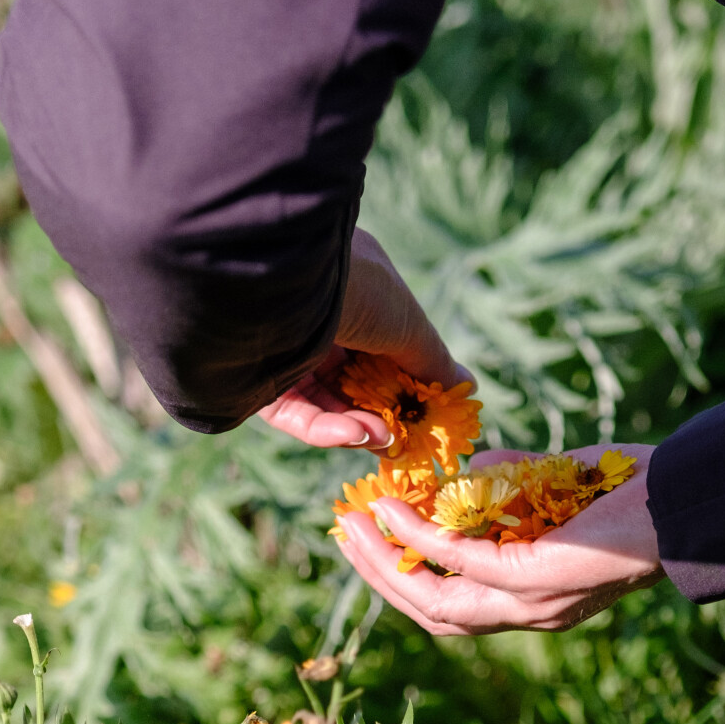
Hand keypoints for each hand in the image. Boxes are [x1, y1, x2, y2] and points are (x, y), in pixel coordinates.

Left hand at [257, 229, 462, 449]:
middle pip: (353, 379)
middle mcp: (314, 315)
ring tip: (384, 439)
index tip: (425, 407)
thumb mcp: (407, 323)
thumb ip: (433, 360)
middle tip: (405, 436)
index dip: (404, 378)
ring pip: (326, 401)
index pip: (380, 342)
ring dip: (358, 424)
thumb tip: (466, 386)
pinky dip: (326, 428)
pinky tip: (355, 435)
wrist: (283, 284)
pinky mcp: (258, 378)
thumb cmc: (357, 289)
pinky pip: (295, 411)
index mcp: (350, 287)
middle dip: (382, 411)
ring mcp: (285, 346)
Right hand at [335, 444, 666, 634]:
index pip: (458, 606)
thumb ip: (514, 488)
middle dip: (383, 576)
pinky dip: (420, 537)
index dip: (408, 580)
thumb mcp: (561, 490)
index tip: (372, 541)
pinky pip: (459, 562)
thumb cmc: (638, 492)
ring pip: (436, 600)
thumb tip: (467, 473)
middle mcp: (533, 614)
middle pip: (434, 614)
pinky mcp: (537, 580)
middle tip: (346, 534)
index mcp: (539, 601)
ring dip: (388, 562)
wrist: (692, 502)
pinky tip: (395, 510)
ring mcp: (534, 604)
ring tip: (355, 523)